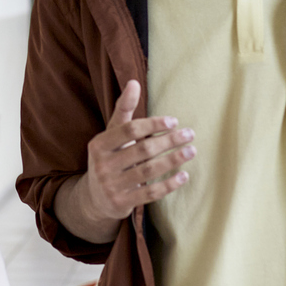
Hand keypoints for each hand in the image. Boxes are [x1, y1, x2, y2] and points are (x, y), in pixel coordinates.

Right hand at [65, 80, 195, 228]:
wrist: (94, 198)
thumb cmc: (109, 158)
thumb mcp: (111, 134)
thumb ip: (123, 109)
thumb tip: (134, 82)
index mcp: (99, 144)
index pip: (130, 130)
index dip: (153, 124)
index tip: (174, 121)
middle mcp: (103, 165)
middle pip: (143, 150)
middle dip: (169, 141)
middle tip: (190, 134)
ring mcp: (111, 186)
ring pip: (149, 171)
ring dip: (173, 160)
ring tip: (191, 151)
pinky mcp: (122, 203)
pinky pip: (150, 193)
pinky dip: (169, 184)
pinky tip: (184, 176)